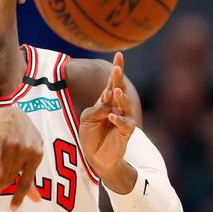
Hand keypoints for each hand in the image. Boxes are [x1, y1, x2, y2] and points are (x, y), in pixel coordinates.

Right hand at [0, 107, 42, 209]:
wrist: (8, 115)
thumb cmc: (21, 139)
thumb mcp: (31, 155)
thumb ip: (31, 178)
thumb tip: (38, 201)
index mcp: (37, 154)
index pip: (27, 181)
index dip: (19, 196)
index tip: (13, 209)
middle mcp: (27, 150)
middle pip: (11, 177)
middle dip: (2, 189)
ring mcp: (13, 145)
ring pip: (3, 172)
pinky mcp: (0, 141)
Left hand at [79, 52, 137, 174]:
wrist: (95, 157)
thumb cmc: (91, 135)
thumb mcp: (87, 119)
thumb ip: (96, 109)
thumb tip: (107, 104)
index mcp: (106, 101)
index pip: (112, 82)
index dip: (116, 69)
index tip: (119, 55)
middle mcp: (117, 107)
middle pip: (120, 90)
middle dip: (119, 79)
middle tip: (117, 69)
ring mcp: (123, 119)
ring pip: (126, 105)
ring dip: (121, 98)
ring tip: (116, 91)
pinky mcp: (125, 133)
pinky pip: (125, 124)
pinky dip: (118, 119)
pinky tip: (112, 115)